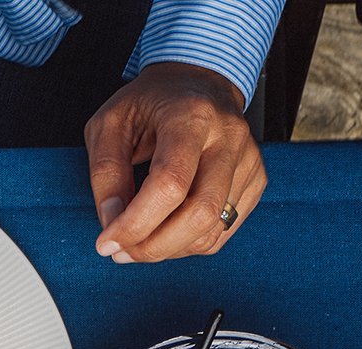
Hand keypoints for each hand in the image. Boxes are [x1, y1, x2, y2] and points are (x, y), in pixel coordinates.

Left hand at [86, 63, 266, 263]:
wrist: (198, 83)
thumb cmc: (150, 103)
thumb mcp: (110, 124)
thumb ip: (106, 173)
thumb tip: (112, 223)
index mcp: (192, 116)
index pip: (170, 184)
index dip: (136, 223)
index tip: (107, 242)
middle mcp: (229, 136)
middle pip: (200, 214)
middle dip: (154, 246)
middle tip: (121, 252)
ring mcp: (248, 159)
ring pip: (211, 231)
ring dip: (167, 250)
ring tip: (138, 241)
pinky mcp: (255, 179)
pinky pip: (221, 232)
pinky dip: (187, 244)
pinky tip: (166, 231)